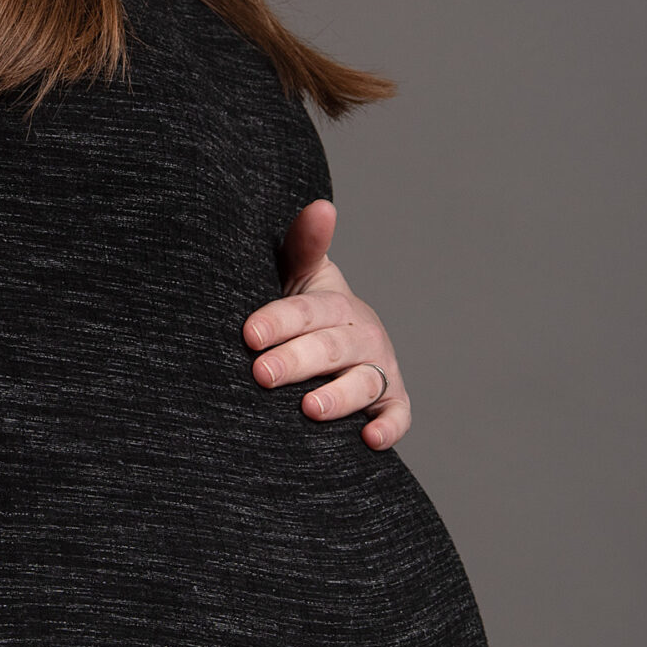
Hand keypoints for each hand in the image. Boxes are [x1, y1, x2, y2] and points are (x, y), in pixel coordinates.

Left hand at [242, 200, 409, 449]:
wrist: (333, 350)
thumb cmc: (306, 313)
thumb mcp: (302, 276)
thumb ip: (305, 245)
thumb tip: (321, 207)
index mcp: (337, 306)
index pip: (309, 311)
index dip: (280, 320)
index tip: (249, 334)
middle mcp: (363, 337)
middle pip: (330, 349)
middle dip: (296, 361)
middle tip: (261, 374)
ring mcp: (379, 371)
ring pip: (363, 384)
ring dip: (339, 397)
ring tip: (309, 407)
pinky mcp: (392, 404)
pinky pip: (397, 417)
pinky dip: (389, 428)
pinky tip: (369, 439)